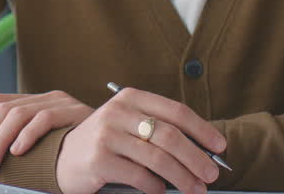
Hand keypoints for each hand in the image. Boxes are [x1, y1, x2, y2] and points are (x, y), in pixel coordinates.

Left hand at [0, 91, 93, 170]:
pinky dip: (27, 135)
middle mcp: (48, 97)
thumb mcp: (44, 146)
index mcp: (38, 101)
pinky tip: (17, 151)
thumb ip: (21, 141)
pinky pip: (45, 119)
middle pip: (5, 108)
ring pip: (20, 113)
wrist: (117, 148)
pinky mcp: (76, 113)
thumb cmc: (78, 153)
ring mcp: (63, 103)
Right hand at [55, 87, 224, 193]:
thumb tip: (203, 150)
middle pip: (169, 135)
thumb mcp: (130, 125)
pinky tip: (161, 191)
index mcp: (131, 98)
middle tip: (211, 174)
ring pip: (157, 158)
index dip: (202, 130)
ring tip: (196, 189)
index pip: (176, 111)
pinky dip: (156, 188)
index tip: (219, 147)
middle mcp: (118, 112)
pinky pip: (139, 176)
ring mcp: (107, 136)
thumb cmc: (106, 142)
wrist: (63, 157)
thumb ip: (160, 129)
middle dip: (196, 158)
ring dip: (183, 177)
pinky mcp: (99, 160)